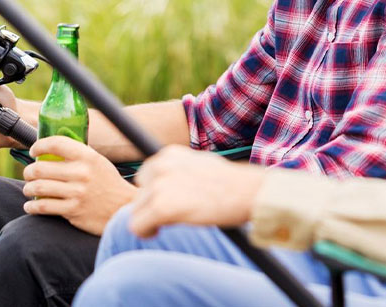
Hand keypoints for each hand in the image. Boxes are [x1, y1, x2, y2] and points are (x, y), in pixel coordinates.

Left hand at [22, 136, 137, 234]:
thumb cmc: (108, 182)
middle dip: (28, 171)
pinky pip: (43, 207)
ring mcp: (77, 193)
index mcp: (87, 157)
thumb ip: (78, 154)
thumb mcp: (98, 162)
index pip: (55, 144)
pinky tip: (31, 206)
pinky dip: (32, 207)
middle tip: (28, 173)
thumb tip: (52, 147)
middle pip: (40, 168)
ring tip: (29, 188)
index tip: (34, 151)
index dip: (39, 146)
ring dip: (28, 188)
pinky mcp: (73, 210)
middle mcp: (82, 173)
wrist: (123, 208)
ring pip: (38, 187)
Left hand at [129, 146, 265, 237]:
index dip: (155, 193)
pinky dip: (146, 232)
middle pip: (138, 194)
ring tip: (174, 222)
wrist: (249, 192)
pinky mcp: (161, 206)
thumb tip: (161, 187)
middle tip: (173, 214)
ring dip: (151, 220)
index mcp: (169, 154)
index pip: (145, 177)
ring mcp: (159, 185)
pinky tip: (159, 232)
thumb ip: (176, 172)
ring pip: (136, 211)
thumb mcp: (199, 165)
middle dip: (151, 206)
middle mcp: (160, 165)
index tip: (172, 202)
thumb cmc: (231, 184)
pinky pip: (136, 226)